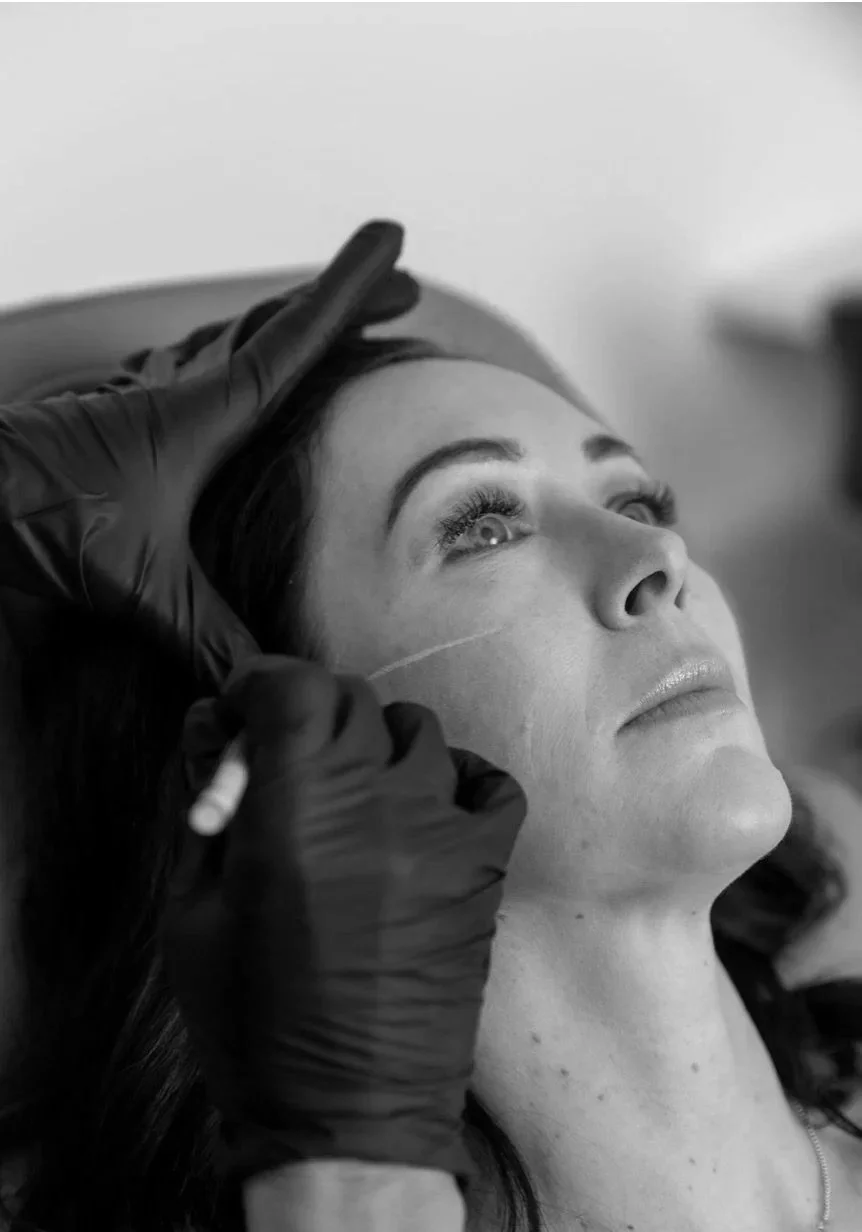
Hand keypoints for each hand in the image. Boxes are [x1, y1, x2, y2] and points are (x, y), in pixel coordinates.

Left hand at [0, 221, 418, 685]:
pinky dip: (215, 362)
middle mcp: (173, 395)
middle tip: (397, 287)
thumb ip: (209, 637)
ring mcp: (136, 402)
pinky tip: (209, 379)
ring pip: (223, 343)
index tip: (393, 239)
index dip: (350, 291)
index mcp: (200, 414)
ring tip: (318, 323)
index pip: (294, 340)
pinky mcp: (105, 423)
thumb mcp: (137, 583)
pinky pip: (180, 372)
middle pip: (272, 328)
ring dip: (279, 326)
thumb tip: (268, 688)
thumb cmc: (32, 516)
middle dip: (339, 303)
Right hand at [158, 655, 527, 1193]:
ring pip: (417, 731)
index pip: (294, 686)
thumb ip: (205, 806)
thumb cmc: (250, 1024)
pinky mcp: (486, 870)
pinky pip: (489, 782)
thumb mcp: (190, 912)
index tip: (243, 708)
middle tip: (283, 761)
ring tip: (349, 796)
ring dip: (372, 746)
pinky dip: (456, 780)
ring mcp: (444, 835)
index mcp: (295, 816)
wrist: (347, 1115)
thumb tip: (214, 729)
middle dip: (306, 711)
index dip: (260, 683)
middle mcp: (378, 808)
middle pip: (351, 699)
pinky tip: (421, 813)